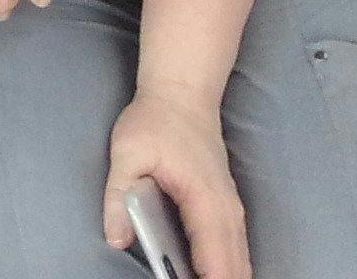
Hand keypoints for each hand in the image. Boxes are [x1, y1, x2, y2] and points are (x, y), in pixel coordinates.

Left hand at [106, 85, 248, 278]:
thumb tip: (116, 238)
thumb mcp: (126, 153)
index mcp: (205, 201)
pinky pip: (235, 249)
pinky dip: (227, 267)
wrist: (182, 94)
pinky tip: (207, 275)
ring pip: (240, 261)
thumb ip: (118, 196)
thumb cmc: (155, 121)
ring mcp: (232, 210)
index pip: (216, 260)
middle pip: (235, 268)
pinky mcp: (227, 208)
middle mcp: (227, 211)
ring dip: (224, 277)